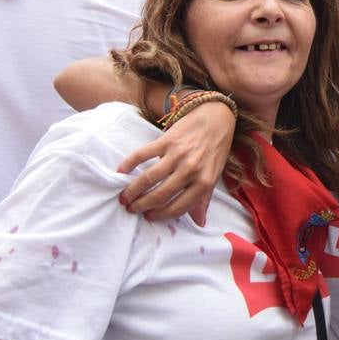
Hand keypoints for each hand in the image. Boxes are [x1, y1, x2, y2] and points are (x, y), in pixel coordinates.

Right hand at [116, 100, 235, 224]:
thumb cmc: (216, 149)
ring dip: (133, 190)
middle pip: (161, 194)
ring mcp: (178, 154)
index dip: (161, 214)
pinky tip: (121, 171)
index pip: (179, 206)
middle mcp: (191, 169)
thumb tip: (199, 223)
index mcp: (204, 182)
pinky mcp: (167, 140)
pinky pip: (143, 154)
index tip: (149, 217)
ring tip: (124, 197)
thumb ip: (204, 199)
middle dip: (142, 205)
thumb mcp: (215, 176)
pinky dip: (129, 163)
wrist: (217, 117)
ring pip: (149, 177)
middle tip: (131, 209)